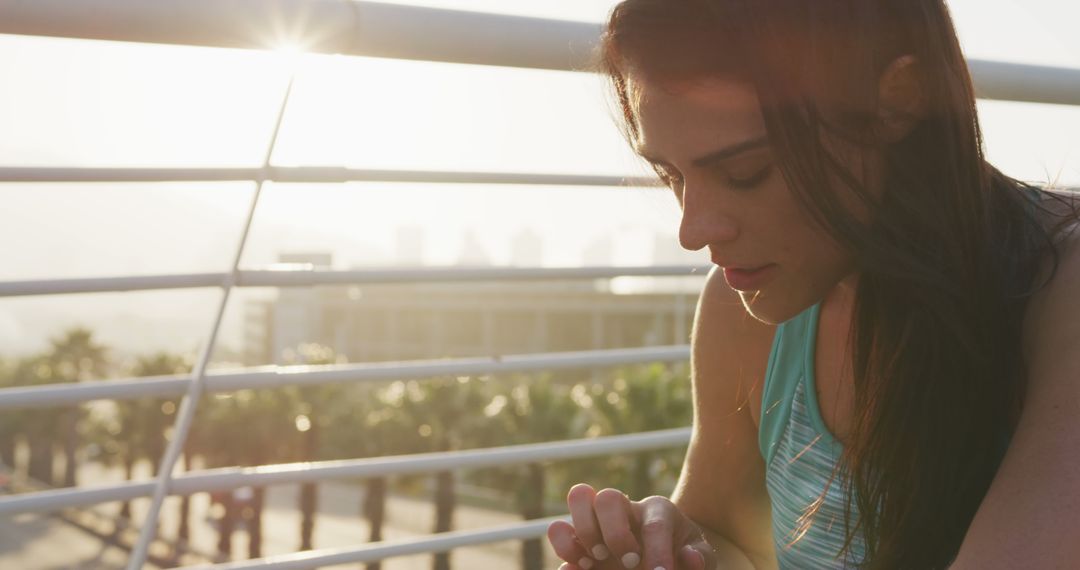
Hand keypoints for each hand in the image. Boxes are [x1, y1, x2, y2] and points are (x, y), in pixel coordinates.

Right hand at [547, 483, 716, 569]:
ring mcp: (601, 522)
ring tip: (594, 561)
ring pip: (579, 498)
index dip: (657, 551)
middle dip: (615, 533)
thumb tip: (688, 556)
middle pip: (608, 497)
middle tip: (628, 562)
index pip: (655, 524)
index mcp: (659, 511)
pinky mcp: (581, 541)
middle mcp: (626, 509)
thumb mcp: (703, 557)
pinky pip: (560, 531)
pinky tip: (581, 569)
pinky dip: (565, 551)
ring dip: (583, 532)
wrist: (670, 557)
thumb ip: (701, 558)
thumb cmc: (687, 555)